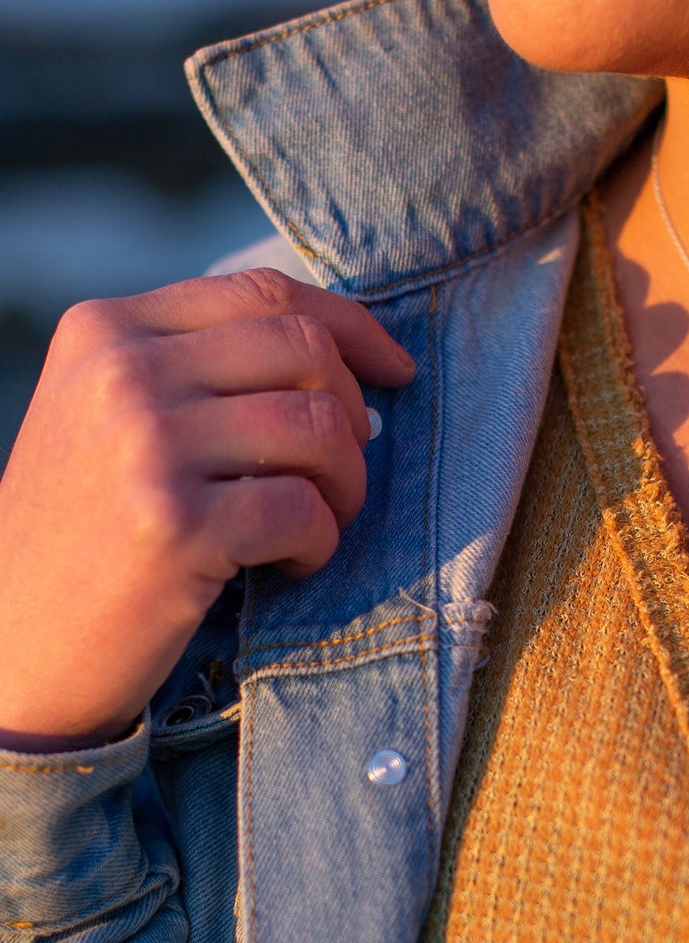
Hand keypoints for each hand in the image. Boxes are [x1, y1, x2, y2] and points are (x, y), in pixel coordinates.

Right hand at [0, 269, 414, 751]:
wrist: (11, 650)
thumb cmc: (86, 535)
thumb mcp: (112, 419)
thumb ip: (202, 369)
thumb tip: (346, 359)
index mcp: (106, 330)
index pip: (263, 293)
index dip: (351, 328)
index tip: (395, 371)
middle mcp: (122, 373)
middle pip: (305, 350)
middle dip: (353, 414)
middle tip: (340, 476)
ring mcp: (145, 445)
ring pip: (320, 427)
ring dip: (344, 487)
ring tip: (314, 525)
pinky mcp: (175, 524)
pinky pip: (306, 509)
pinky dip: (319, 544)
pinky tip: (284, 565)